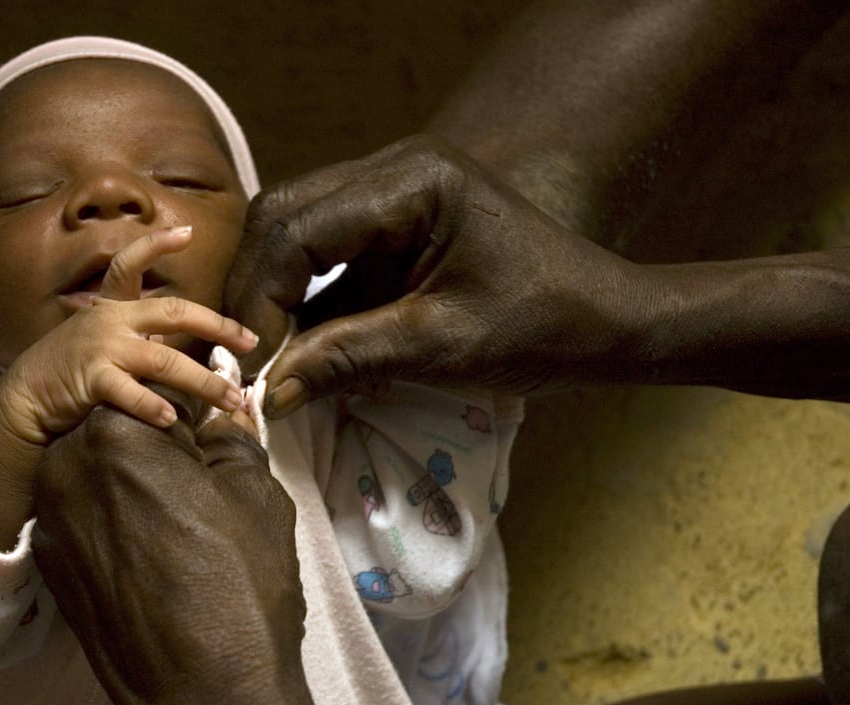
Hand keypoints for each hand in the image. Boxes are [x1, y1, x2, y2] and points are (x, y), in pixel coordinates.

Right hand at [0, 227, 257, 548]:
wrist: (25, 397)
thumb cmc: (68, 371)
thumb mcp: (100, 339)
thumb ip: (137, 335)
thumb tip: (183, 342)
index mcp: (111, 308)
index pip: (130, 263)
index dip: (157, 244)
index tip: (187, 232)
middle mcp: (109, 321)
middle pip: (172, 312)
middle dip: (217, 325)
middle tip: (249, 341)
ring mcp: (102, 349)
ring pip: (164, 359)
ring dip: (202, 381)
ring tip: (230, 399)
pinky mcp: (91, 380)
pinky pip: (130, 392)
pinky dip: (153, 406)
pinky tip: (173, 419)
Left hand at [32, 391, 313, 704]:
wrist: (206, 688)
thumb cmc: (239, 584)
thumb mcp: (252, 489)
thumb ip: (228, 434)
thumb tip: (224, 407)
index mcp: (115, 432)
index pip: (151, 390)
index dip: (189, 408)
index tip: (210, 428)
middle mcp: (65, 468)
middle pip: (114, 429)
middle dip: (153, 445)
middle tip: (197, 480)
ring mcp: (50, 519)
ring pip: (94, 475)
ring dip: (129, 482)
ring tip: (177, 523)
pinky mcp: (49, 563)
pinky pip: (82, 518)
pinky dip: (111, 523)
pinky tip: (151, 555)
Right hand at [225, 133, 640, 416]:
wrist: (607, 322)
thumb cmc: (542, 327)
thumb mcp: (440, 346)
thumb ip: (347, 359)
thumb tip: (266, 393)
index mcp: (413, 180)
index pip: (301, 229)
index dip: (261, 297)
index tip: (247, 362)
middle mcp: (393, 167)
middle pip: (285, 214)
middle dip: (256, 287)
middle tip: (242, 356)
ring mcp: (391, 191)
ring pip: (295, 229)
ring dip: (274, 291)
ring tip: (261, 353)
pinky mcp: (393, 224)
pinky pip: (327, 253)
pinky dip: (303, 298)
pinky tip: (294, 343)